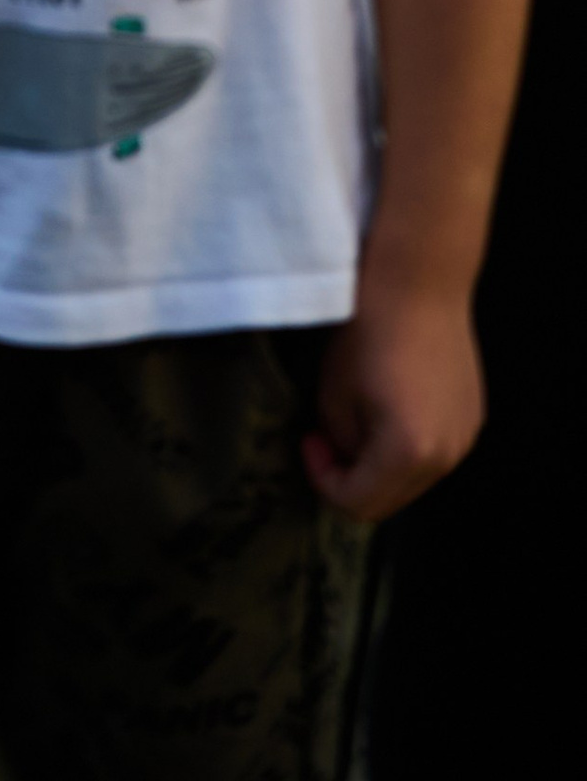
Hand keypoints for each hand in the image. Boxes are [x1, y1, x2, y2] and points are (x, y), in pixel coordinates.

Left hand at [304, 279, 484, 521]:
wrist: (419, 279)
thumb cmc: (368, 329)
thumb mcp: (334, 392)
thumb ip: (342, 442)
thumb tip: (349, 454)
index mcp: (408, 454)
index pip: (359, 504)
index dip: (324, 480)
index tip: (309, 442)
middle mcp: (447, 457)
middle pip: (391, 499)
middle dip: (352, 478)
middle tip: (325, 438)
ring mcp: (466, 438)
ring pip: (414, 477)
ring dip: (380, 463)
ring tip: (357, 418)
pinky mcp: (473, 416)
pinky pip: (434, 449)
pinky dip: (407, 443)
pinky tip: (391, 402)